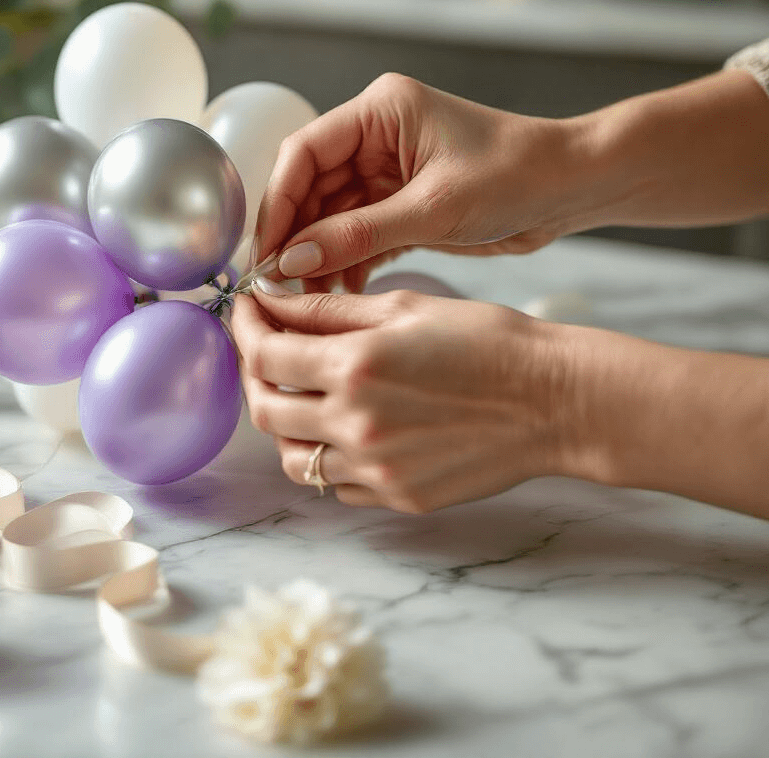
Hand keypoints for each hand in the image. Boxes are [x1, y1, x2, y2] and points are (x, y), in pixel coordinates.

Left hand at [231, 286, 569, 514]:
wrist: (554, 401)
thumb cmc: (488, 341)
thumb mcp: (405, 307)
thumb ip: (329, 310)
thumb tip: (271, 302)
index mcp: (355, 365)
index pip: (264, 353)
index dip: (245, 328)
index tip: (247, 312)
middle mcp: (355, 423)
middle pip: (265, 409)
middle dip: (253, 375)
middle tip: (265, 352)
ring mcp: (375, 468)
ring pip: (293, 457)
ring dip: (285, 423)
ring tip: (303, 394)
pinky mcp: (397, 497)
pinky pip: (335, 483)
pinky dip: (327, 456)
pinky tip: (346, 428)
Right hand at [252, 72, 585, 291]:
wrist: (574, 188)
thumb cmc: (519, 176)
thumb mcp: (435, 208)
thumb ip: (359, 233)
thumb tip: (292, 258)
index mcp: (381, 111)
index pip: (305, 151)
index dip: (279, 202)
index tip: (267, 251)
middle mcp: (376, 136)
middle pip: (311, 186)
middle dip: (296, 236)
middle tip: (280, 285)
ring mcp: (387, 170)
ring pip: (330, 214)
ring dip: (318, 255)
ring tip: (308, 299)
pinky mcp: (400, 202)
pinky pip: (357, 232)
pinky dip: (346, 262)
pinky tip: (340, 293)